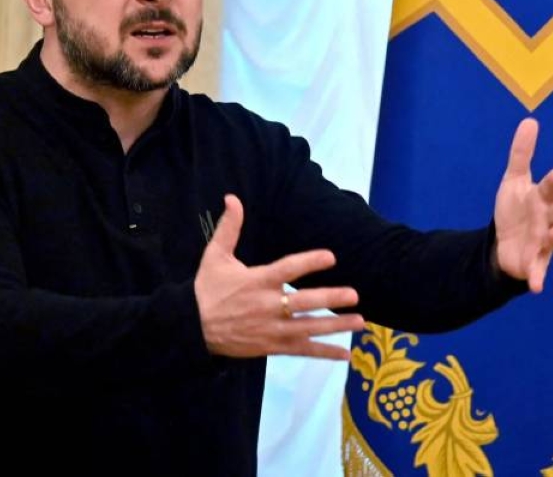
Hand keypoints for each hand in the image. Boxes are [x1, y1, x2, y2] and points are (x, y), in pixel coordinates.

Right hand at [193, 195, 365, 359]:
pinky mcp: (272, 346)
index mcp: (257, 281)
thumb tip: (232, 198)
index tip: (331, 256)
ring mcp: (272, 329)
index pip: (287, 269)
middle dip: (330, 299)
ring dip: (335, 326)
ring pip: (308, 328)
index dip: (309, 262)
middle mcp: (268, 306)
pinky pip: (302, 350)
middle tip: (354, 295)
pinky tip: (344, 354)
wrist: (192, 327)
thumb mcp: (214, 256)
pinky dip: (323, 352)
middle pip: (304, 303)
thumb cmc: (206, 289)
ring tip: (360, 322)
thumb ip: (229, 228)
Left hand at [494, 118, 552, 292]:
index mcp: (542, 199)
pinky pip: (538, 271)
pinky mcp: (534, 263)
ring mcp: (542, 243)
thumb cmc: (515, 209)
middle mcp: (547, 220)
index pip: (549, 188)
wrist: (505, 241)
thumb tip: (530, 121)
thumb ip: (521, 153)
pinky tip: (536, 286)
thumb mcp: (514, 180)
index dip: (552, 183)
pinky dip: (538, 278)